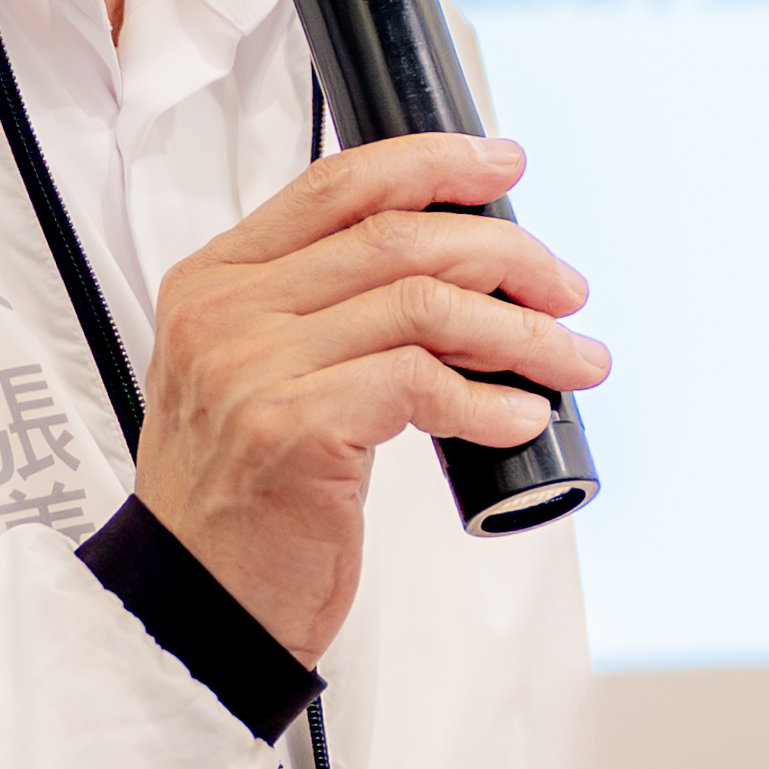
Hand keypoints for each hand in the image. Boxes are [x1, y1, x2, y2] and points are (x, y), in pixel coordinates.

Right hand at [125, 133, 606, 663]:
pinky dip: (489, 398)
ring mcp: (255, 368)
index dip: (430, 163)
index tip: (499, 166)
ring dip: (518, 329)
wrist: (198, 605)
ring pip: (421, 305)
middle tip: (563, 286)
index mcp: (215, 281)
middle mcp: (226, 312)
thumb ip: (324, 311)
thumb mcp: (260, 377)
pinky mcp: (296, 428)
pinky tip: (521, 413)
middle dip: (502, 253)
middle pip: (394, 238)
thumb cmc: (243, 497)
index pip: (335, 187)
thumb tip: (459, 269)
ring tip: (570, 358)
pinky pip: (422, 384)